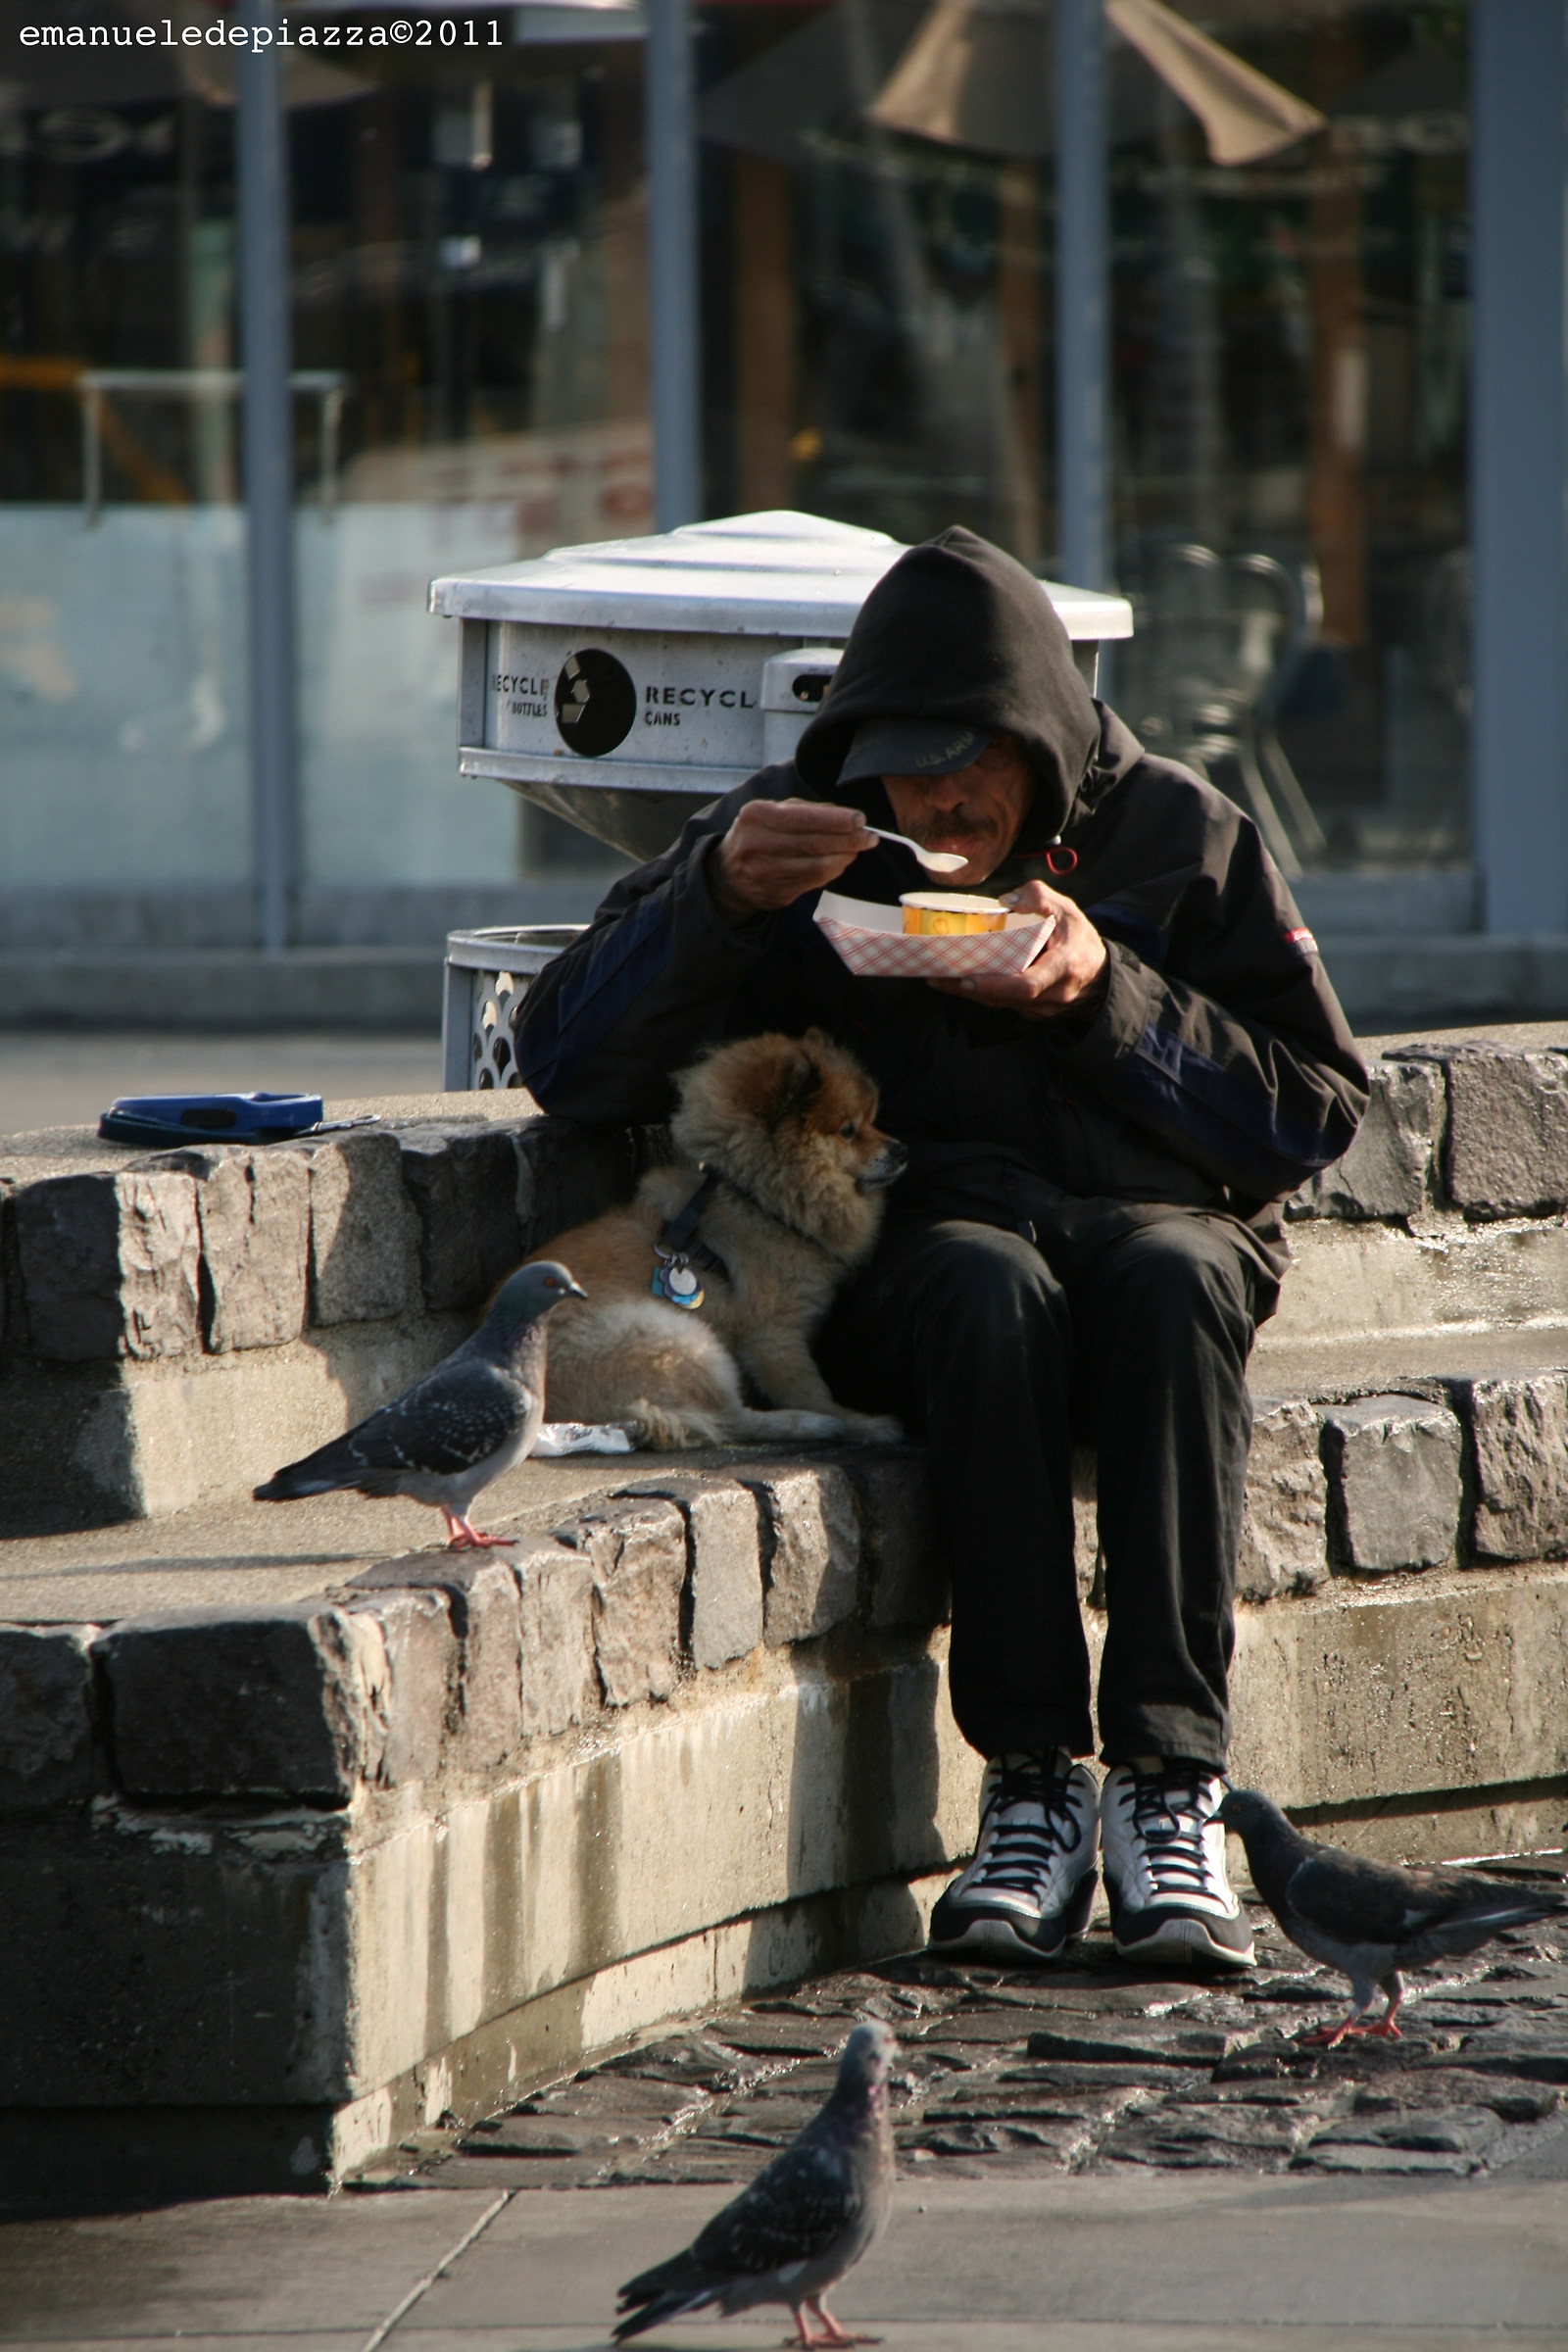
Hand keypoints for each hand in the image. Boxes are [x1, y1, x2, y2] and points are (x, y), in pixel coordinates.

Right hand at [711, 798, 875, 920]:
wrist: (728, 877)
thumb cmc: (757, 836)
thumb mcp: (770, 813)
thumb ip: (805, 810)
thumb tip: (844, 816)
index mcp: (757, 816)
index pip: (804, 818)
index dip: (836, 820)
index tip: (859, 819)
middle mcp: (758, 844)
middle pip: (814, 842)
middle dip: (848, 839)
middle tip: (869, 837)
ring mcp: (766, 872)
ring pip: (818, 865)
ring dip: (844, 857)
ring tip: (857, 848)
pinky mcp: (777, 893)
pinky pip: (815, 881)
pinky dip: (833, 870)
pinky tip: (841, 862)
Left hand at [930, 878, 1107, 1018]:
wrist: (1098, 972)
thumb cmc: (1079, 936)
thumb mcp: (1066, 909)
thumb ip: (1037, 897)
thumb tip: (1004, 902)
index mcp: (1064, 966)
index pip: (1028, 985)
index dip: (996, 985)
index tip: (967, 979)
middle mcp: (1053, 994)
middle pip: (1005, 998)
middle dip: (969, 990)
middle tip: (937, 976)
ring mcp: (1043, 1008)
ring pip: (1001, 1003)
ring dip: (970, 993)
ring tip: (938, 978)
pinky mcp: (1034, 1012)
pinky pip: (1005, 1004)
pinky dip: (983, 993)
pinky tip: (959, 981)